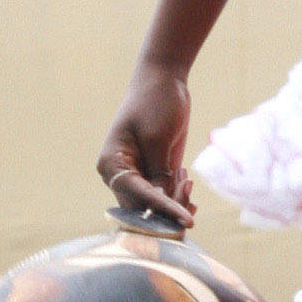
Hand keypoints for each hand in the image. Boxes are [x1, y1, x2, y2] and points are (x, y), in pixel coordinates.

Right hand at [97, 57, 195, 225]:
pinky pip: (164, 195)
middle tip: (188, 187)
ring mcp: (138, 174)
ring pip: (156, 205)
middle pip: (144, 208)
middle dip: (169, 208)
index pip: (138, 197)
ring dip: (175, 201)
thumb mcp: (157, 138)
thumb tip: (164, 203)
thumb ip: (159, 172)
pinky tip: (189, 190)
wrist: (163, 80)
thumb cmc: (155, 103)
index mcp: (112, 165)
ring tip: (187, 180)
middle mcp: (121, 175)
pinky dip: (178, 198)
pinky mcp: (155, 171)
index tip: (186, 221)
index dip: (163, 210)